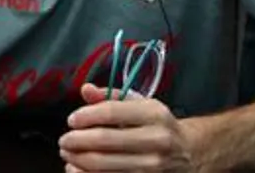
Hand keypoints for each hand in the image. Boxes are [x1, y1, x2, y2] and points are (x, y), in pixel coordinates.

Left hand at [59, 83, 191, 171]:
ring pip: (103, 166)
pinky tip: (78, 169)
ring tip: (68, 154)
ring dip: (78, 160)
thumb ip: (111, 97)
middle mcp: (156, 139)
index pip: (111, 112)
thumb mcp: (141, 104)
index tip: (72, 120)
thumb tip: (85, 89)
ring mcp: (153, 166)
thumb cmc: (158, 126)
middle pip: (104, 141)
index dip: (85, 116)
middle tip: (64, 140)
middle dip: (76, 141)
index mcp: (154, 113)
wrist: (190, 153)